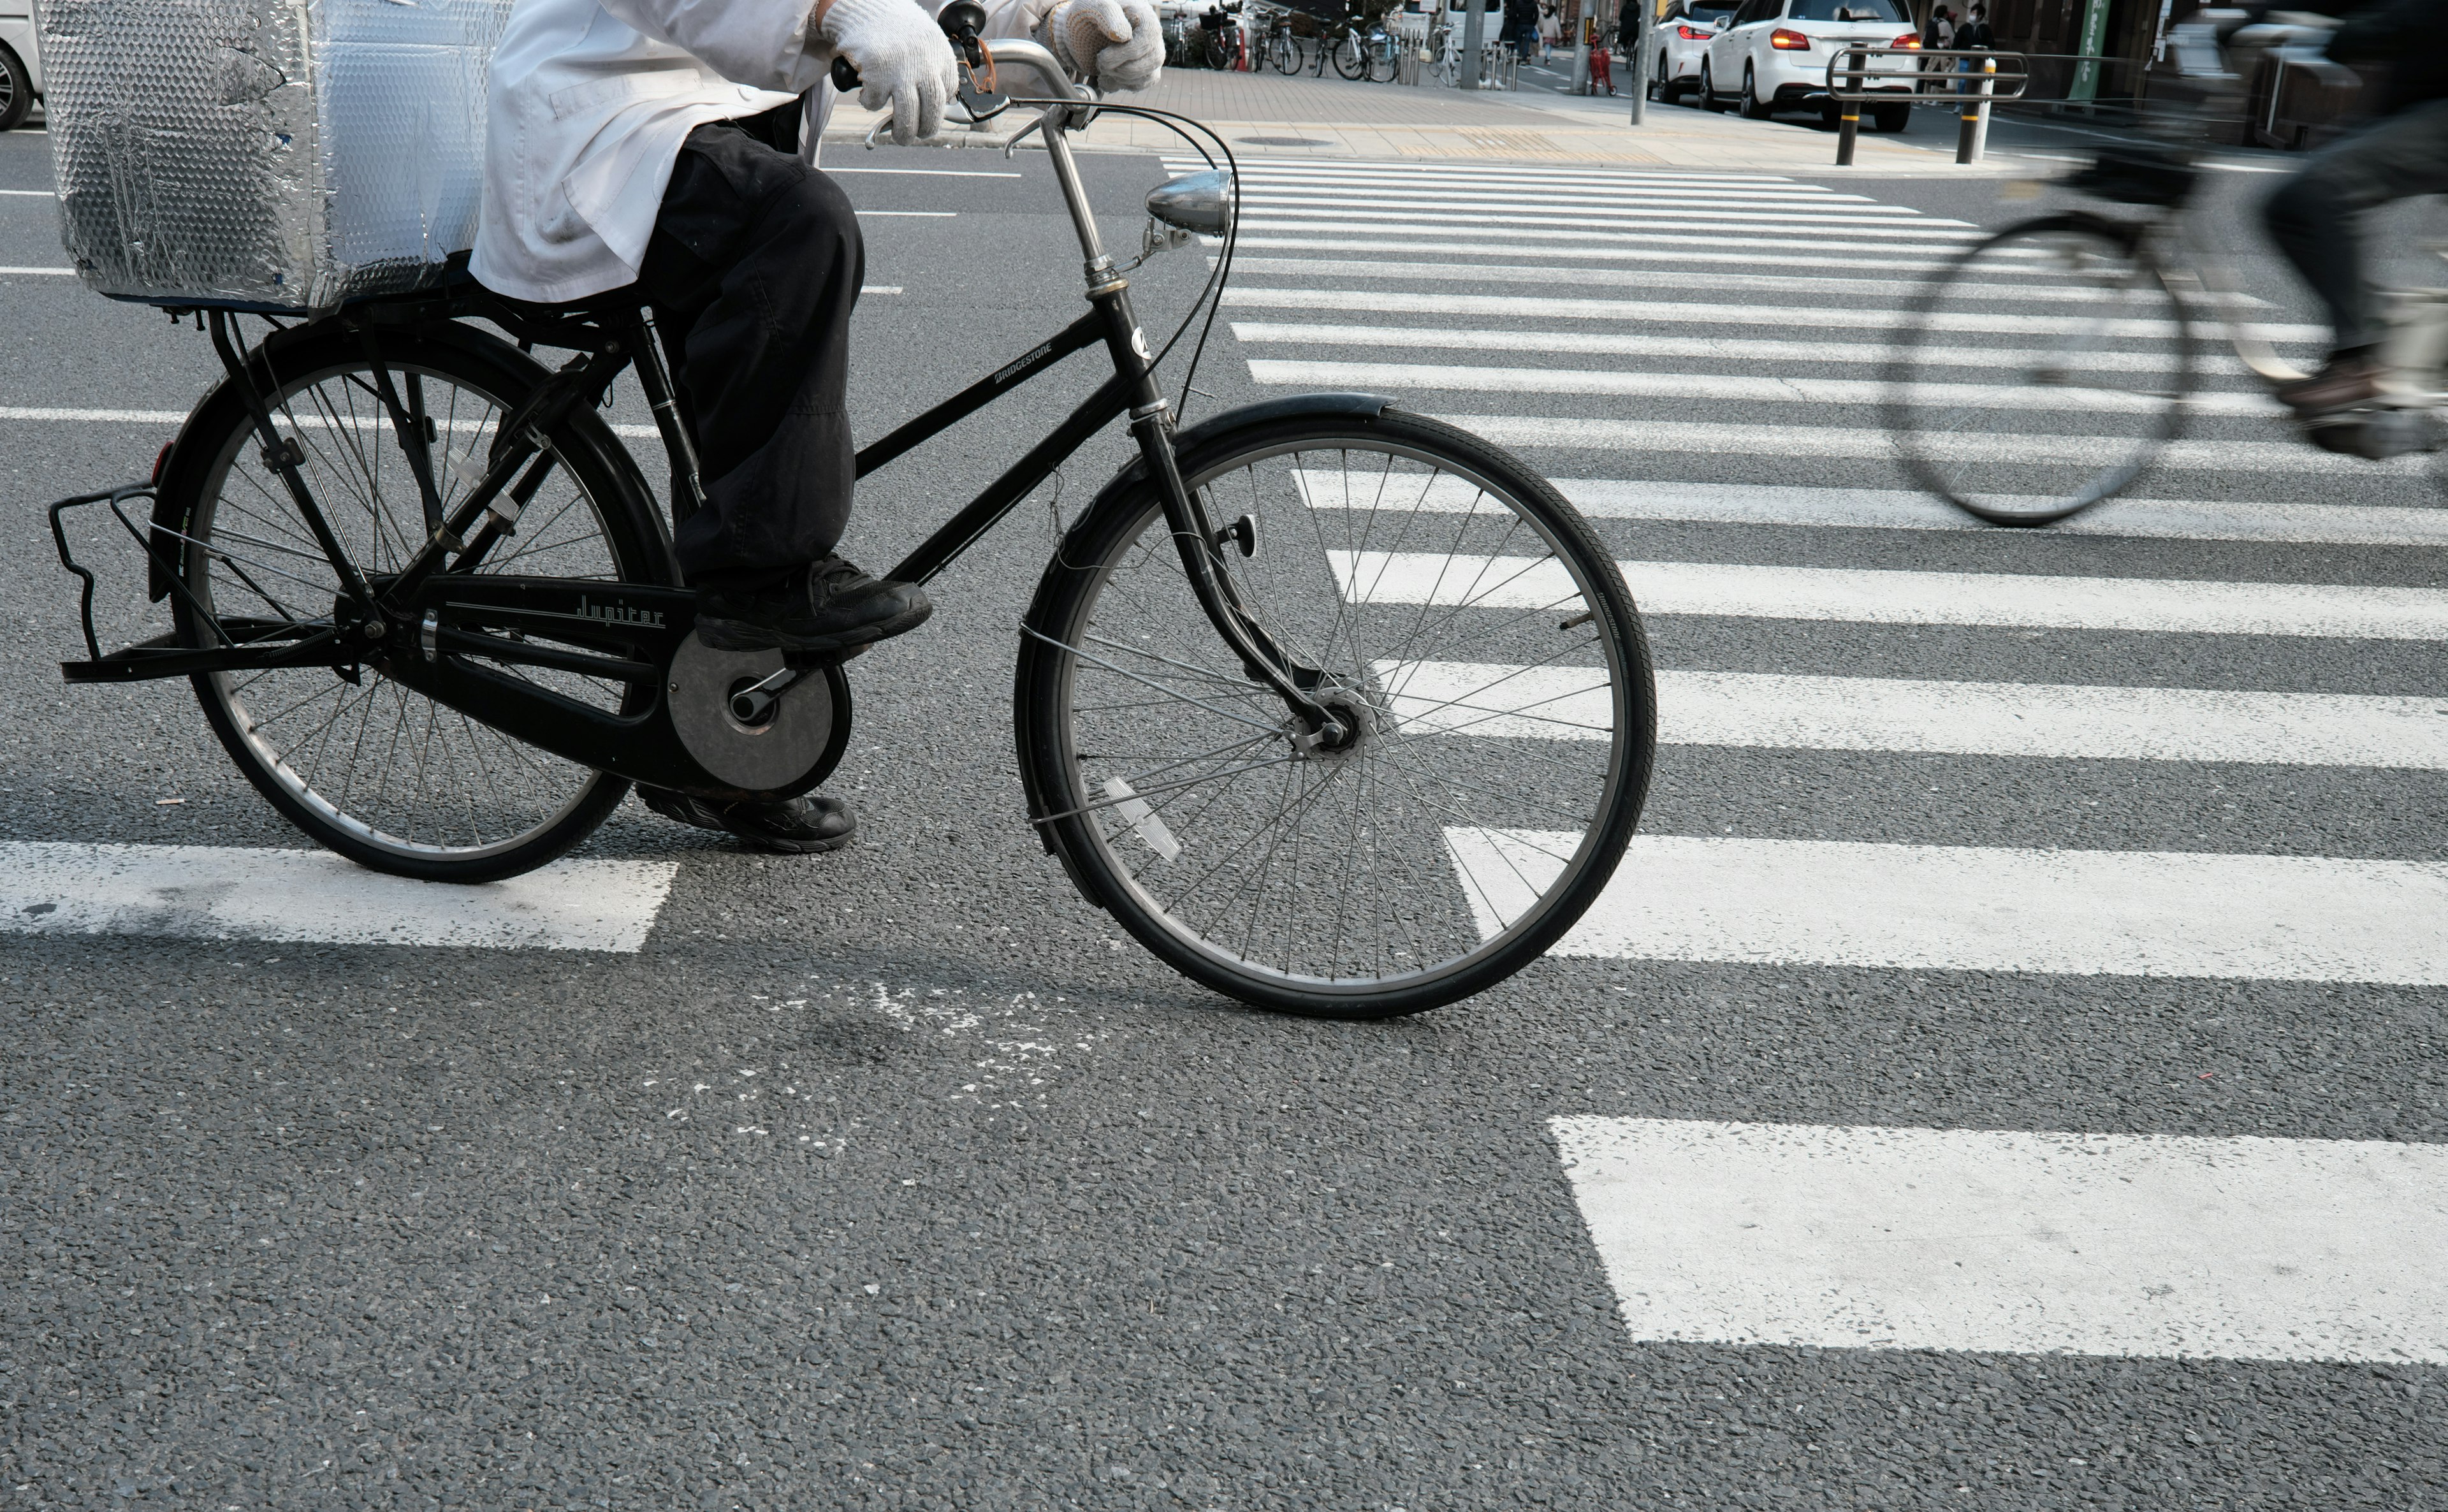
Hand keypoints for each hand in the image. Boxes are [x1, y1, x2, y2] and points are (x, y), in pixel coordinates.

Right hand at [817, 0, 959, 143]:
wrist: (865, 6)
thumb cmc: (893, 26)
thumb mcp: (924, 41)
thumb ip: (932, 67)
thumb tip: (936, 102)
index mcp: (940, 54)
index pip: (948, 91)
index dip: (938, 109)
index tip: (929, 116)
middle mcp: (925, 62)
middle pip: (932, 109)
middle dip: (925, 130)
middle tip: (916, 136)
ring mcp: (901, 69)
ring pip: (908, 115)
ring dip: (903, 132)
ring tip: (899, 136)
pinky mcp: (878, 72)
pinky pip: (876, 102)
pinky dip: (871, 104)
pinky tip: (868, 94)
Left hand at [1026, 0, 1163, 91]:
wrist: (1081, 30)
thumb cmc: (1088, 14)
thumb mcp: (1092, 6)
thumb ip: (1108, 13)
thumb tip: (1124, 34)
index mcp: (1143, 14)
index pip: (1148, 37)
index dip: (1126, 52)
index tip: (1102, 55)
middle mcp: (1152, 34)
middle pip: (1153, 59)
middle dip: (1121, 68)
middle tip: (1100, 61)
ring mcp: (1150, 52)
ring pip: (1148, 75)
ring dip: (1120, 78)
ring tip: (1102, 68)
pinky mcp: (1144, 68)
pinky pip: (1142, 84)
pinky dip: (1121, 85)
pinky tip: (1107, 76)